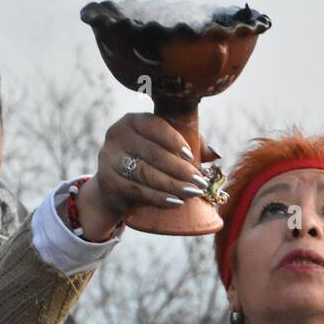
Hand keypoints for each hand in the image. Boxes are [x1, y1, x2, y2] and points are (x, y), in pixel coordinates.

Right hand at [77, 114, 219, 239]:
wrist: (114, 188)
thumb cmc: (146, 162)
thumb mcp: (164, 149)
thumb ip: (189, 146)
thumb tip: (215, 154)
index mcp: (132, 121)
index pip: (155, 125)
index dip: (175, 141)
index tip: (192, 157)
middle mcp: (117, 135)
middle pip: (153, 153)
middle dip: (180, 169)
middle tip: (200, 182)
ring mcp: (108, 157)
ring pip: (146, 172)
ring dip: (172, 184)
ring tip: (192, 193)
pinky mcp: (107, 180)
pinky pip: (137, 190)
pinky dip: (158, 197)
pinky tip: (175, 202)